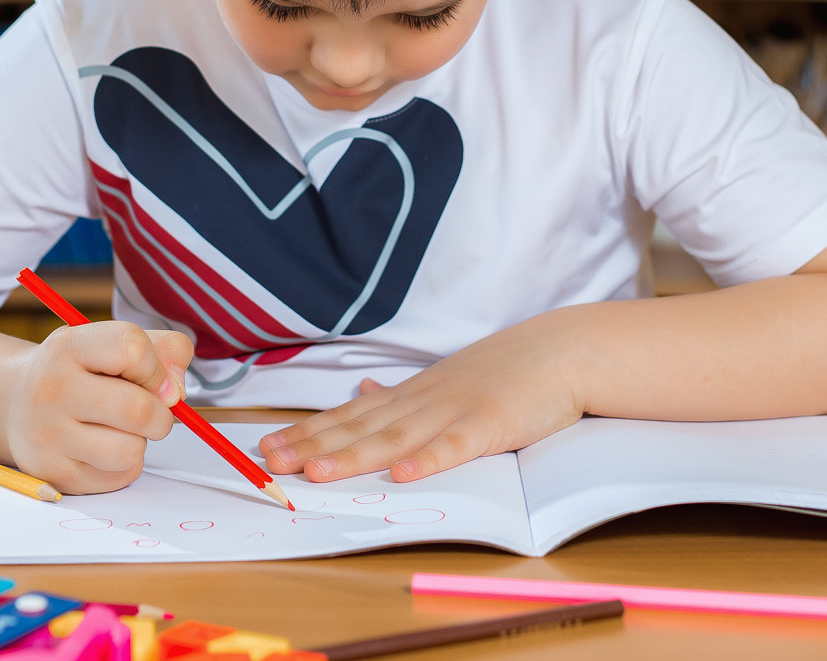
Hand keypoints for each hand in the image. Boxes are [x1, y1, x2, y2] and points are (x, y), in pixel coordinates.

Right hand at [1, 320, 192, 493]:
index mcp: (69, 347)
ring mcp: (47, 436)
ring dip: (139, 442)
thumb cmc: (76, 370)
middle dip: (160, 414)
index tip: (155, 379)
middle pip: (138, 410)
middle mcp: (52, 389)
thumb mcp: (109, 342)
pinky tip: (101, 448)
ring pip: (130, 450)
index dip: (158, 367)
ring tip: (118, 429)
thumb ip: (161, 349)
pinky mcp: (52, 474)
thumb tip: (177, 390)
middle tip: (150, 411)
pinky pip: (119, 477)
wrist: (11, 402)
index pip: (131, 347)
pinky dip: (123, 465)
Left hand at [258, 315, 584, 482]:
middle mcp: (424, 401)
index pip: (349, 416)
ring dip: (354, 455)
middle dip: (313, 445)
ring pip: (396, 438)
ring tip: (316, 472)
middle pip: (361, 428)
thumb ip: (401, 393)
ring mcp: (455, 411)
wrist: (560, 350)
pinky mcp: (491, 424)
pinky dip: (427, 461)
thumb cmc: (504, 371)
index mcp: (412, 395)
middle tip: (269, 461)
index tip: (266, 445)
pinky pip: (455, 446)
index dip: (307, 431)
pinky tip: (400, 475)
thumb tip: (361, 390)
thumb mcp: (444, 379)